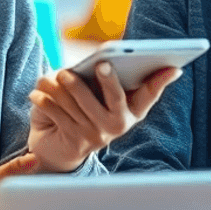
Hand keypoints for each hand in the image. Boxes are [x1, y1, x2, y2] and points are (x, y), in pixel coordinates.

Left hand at [26, 62, 179, 172]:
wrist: (58, 150)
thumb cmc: (83, 111)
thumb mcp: (99, 97)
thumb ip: (105, 81)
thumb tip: (105, 59)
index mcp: (132, 112)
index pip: (150, 94)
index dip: (161, 80)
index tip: (173, 66)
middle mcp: (118, 125)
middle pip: (115, 97)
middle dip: (108, 79)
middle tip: (101, 63)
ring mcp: (97, 135)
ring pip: (81, 103)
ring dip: (66, 86)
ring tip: (57, 75)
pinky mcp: (74, 141)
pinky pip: (60, 114)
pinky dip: (46, 101)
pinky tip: (37, 92)